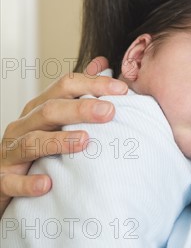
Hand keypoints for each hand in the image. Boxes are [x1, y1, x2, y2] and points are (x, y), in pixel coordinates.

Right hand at [0, 57, 126, 216]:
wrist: (2, 180)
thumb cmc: (36, 146)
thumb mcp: (55, 117)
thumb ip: (77, 91)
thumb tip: (101, 62)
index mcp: (39, 107)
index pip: (65, 86)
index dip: (93, 84)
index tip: (121, 90)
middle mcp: (24, 125)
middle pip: (51, 109)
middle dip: (81, 108)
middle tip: (110, 112)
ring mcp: (11, 152)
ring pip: (32, 141)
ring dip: (58, 141)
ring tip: (84, 141)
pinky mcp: (2, 180)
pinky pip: (12, 182)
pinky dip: (28, 182)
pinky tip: (46, 184)